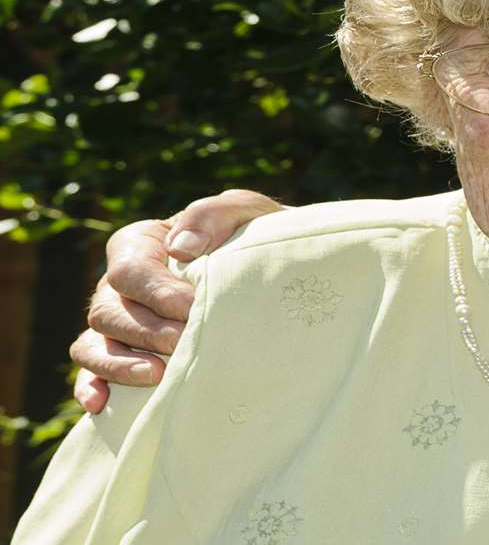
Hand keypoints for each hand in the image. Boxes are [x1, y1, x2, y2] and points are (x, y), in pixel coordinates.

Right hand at [69, 189, 284, 410]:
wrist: (269, 273)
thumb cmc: (252, 237)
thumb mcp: (244, 213)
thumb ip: (212, 215)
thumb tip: (180, 248)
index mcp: (141, 244)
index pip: (130, 270)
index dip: (156, 292)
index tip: (193, 307)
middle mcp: (119, 285)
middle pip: (110, 310)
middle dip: (147, 331)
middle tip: (184, 344)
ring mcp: (116, 321)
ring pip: (94, 343)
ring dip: (121, 363)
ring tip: (158, 375)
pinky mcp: (118, 354)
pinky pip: (89, 372)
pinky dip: (90, 386)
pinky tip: (102, 404)